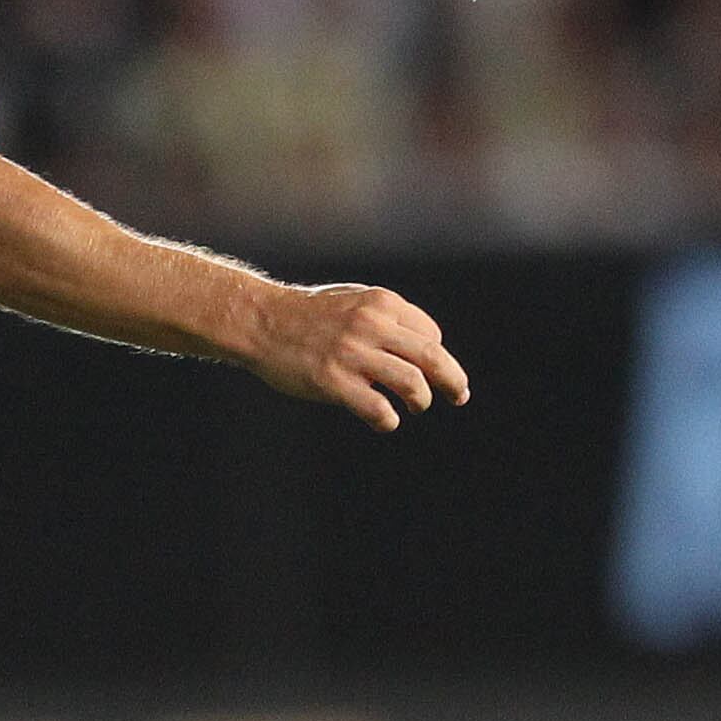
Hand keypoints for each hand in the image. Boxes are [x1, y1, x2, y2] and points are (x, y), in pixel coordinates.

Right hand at [243, 282, 468, 429]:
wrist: (260, 321)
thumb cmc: (308, 314)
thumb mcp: (353, 300)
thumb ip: (386, 319)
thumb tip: (425, 343)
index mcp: (381, 303)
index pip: (430, 334)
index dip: (435, 355)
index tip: (429, 370)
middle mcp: (371, 326)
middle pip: (432, 357)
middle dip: (453, 380)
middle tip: (460, 396)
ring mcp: (352, 354)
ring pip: (412, 384)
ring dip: (421, 401)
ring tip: (414, 407)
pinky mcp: (333, 381)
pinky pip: (378, 409)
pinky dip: (388, 420)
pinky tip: (383, 420)